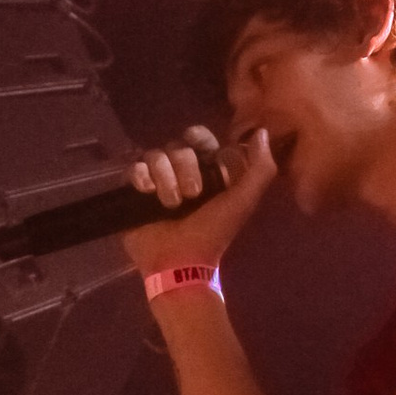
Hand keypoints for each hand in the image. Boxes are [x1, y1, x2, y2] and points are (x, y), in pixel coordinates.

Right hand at [113, 122, 276, 276]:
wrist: (181, 262)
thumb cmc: (213, 233)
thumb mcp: (244, 202)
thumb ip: (261, 169)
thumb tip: (261, 132)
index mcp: (207, 171)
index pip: (200, 139)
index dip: (200, 140)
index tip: (203, 152)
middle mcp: (181, 172)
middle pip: (177, 147)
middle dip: (185, 166)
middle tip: (193, 194)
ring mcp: (157, 182)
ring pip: (155, 155)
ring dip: (166, 178)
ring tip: (172, 204)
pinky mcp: (135, 192)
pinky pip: (135, 168)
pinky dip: (142, 177)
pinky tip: (148, 193)